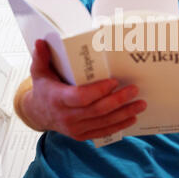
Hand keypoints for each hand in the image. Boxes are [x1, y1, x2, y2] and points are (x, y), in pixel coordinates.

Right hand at [21, 40, 146, 140]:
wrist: (38, 113)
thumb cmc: (44, 89)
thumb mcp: (39, 72)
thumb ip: (41, 57)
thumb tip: (41, 42)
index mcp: (57, 99)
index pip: (81, 97)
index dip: (99, 90)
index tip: (114, 81)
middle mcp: (67, 116)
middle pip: (97, 110)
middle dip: (119, 100)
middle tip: (134, 89)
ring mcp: (75, 128)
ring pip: (104, 122)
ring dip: (124, 113)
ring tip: (140, 104)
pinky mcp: (82, 135)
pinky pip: (103, 132)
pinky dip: (119, 126)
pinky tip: (132, 118)